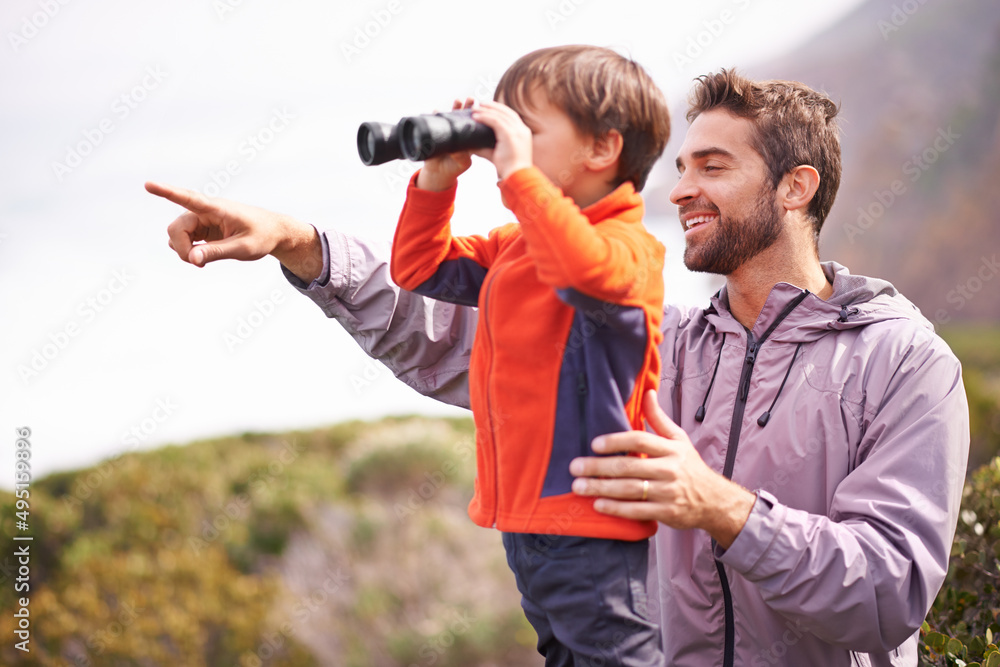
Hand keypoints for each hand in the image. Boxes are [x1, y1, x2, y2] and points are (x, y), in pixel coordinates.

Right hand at [145, 181, 322, 282]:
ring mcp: (202, 218)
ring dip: (185, 250)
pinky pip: (183, 239)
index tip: (148, 184)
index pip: (188, 199)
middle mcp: (205, 210)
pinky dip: (188, 250)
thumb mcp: (243, 249)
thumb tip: (191, 258)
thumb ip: (216, 252)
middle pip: (176, 228)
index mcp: (217, 208)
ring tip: (204, 259)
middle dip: (182, 248)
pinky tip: (202, 256)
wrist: (274, 232)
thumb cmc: (262, 236)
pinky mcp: (202, 227)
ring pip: (176, 235)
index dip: (167, 192)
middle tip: (198, 264)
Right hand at [415, 98, 474, 191]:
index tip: (479, 106)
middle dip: (466, 107)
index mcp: (468, 137)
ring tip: (457, 101)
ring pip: (450, 117)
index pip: (473, 123)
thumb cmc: (454, 167)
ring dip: (453, 108)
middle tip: (470, 99)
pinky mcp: (436, 133)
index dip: (476, 115)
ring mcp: (447, 131)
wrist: (439, 173)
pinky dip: (435, 116)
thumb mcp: (462, 162)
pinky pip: (435, 122)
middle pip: (463, 116)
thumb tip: (457, 150)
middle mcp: (458, 132)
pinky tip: (436, 110)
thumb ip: (462, 156)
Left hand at [471, 100, 532, 180]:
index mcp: (523, 134)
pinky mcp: (510, 134)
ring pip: (500, 115)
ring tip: (475, 109)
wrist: (518, 177)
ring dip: (486, 110)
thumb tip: (471, 146)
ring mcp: (517, 131)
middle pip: (506, 112)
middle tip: (480, 104)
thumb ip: (486, 149)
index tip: (489, 108)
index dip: (500, 111)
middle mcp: (522, 130)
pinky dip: (485, 117)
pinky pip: (495, 121)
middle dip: (493, 106)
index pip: (512, 117)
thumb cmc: (509, 170)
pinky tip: (476, 116)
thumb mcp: (498, 155)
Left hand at [569, 390, 755, 548]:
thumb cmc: (690, 467)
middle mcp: (670, 469)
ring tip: (579, 486)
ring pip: (630, 489)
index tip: (594, 444)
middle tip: (575, 467)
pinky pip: (637, 510)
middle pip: (629, 466)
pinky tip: (598, 505)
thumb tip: (647, 392)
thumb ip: (659, 418)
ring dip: (601, 488)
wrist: (715, 501)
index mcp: (671, 448)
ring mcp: (669, 492)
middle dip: (599, 467)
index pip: (640, 440)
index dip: (616, 441)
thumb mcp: (679, 439)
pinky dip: (616, 509)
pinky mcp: (667, 513)